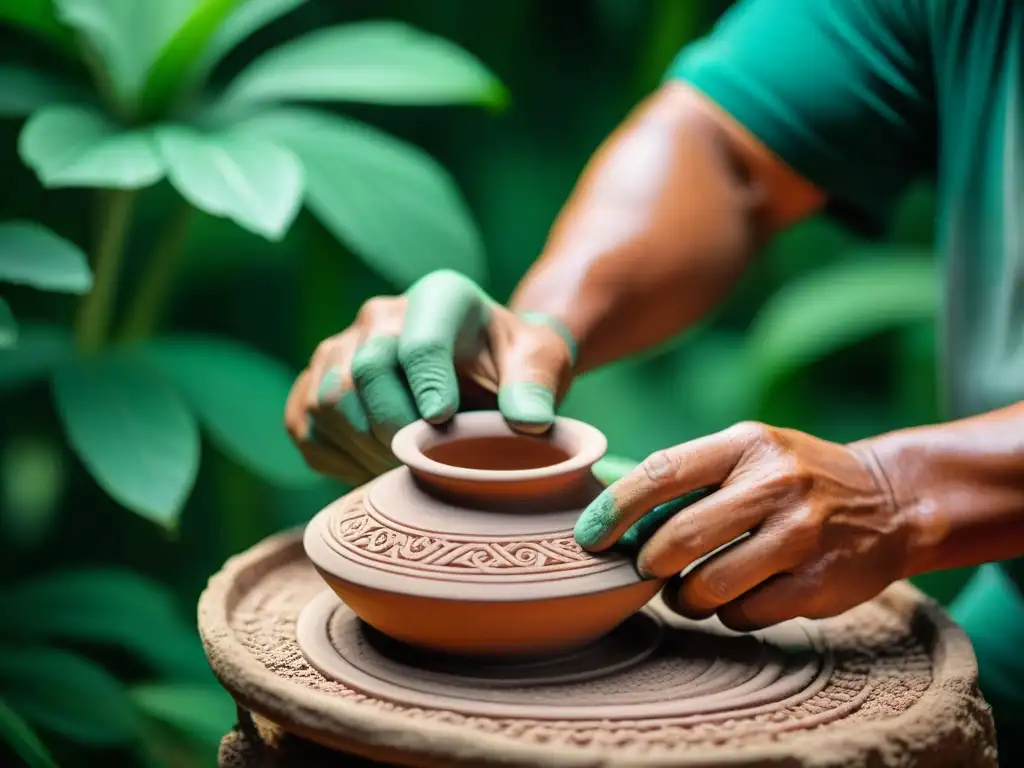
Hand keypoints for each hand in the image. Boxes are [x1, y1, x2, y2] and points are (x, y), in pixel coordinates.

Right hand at [285, 270, 575, 484]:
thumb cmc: (513, 364)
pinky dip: (338, 459)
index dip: (428, 386)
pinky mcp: (314, 383)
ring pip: (327, 403)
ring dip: (365, 449)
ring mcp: (340, 347)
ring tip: (406, 468)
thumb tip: (529, 423)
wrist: (482, 370)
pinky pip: (306, 426)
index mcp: (438, 298)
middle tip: (428, 465)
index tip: (442, 424)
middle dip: (395, 430)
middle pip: (362, 374)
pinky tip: (375, 466)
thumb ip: (535, 387)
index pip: (419, 341)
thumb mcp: (540, 363)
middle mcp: (380, 316)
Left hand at [573, 421, 908, 630]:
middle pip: (679, 538)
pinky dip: (728, 612)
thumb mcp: (748, 452)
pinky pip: (743, 613)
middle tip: (646, 568)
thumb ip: (690, 476)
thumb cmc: (794, 478)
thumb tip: (612, 512)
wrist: (889, 501)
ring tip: (687, 589)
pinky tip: (738, 595)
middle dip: (648, 563)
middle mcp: (774, 484)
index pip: (662, 473)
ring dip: (683, 597)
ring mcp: (800, 534)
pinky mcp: (818, 584)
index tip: (588, 536)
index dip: (615, 509)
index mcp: (745, 444)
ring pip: (706, 586)